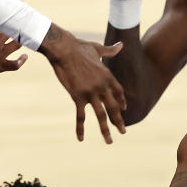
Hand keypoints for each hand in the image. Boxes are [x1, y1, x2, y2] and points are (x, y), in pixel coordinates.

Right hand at [0, 19, 26, 79]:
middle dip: (16, 25)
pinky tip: (25, 56)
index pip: (3, 20)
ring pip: (16, 45)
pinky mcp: (0, 66)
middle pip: (12, 31)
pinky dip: (21, 60)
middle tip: (20, 19)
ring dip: (20, 39)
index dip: (8, 14)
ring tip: (22, 34)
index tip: (14, 8)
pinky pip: (15, 65)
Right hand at [42, 28, 126, 142]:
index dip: (121, 101)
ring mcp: (90, 93)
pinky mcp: (78, 97)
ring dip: (106, 130)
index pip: (118, 92)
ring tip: (110, 141)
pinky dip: (80, 129)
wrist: (64, 49)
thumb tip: (121, 45)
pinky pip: (80, 116)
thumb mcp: (97, 48)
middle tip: (123, 132)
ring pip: (101, 115)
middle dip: (118, 121)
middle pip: (113, 107)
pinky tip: (81, 138)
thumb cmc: (79, 46)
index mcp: (107, 76)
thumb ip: (110, 51)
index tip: (123, 109)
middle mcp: (102, 86)